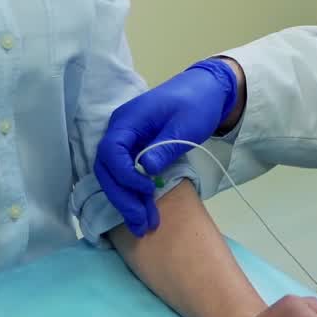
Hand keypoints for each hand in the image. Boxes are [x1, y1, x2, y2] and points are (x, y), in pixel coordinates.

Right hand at [95, 59, 237, 235]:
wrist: (208, 90)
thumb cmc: (197, 103)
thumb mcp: (186, 125)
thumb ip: (164, 148)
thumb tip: (144, 171)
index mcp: (128, 120)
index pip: (110, 152)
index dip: (124, 175)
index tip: (147, 190)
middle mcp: (120, 131)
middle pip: (108, 170)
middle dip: (124, 199)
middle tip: (143, 224)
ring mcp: (126, 141)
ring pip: (115, 176)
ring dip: (128, 201)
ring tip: (145, 226)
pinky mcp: (136, 150)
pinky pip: (126, 175)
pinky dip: (134, 193)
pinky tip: (145, 210)